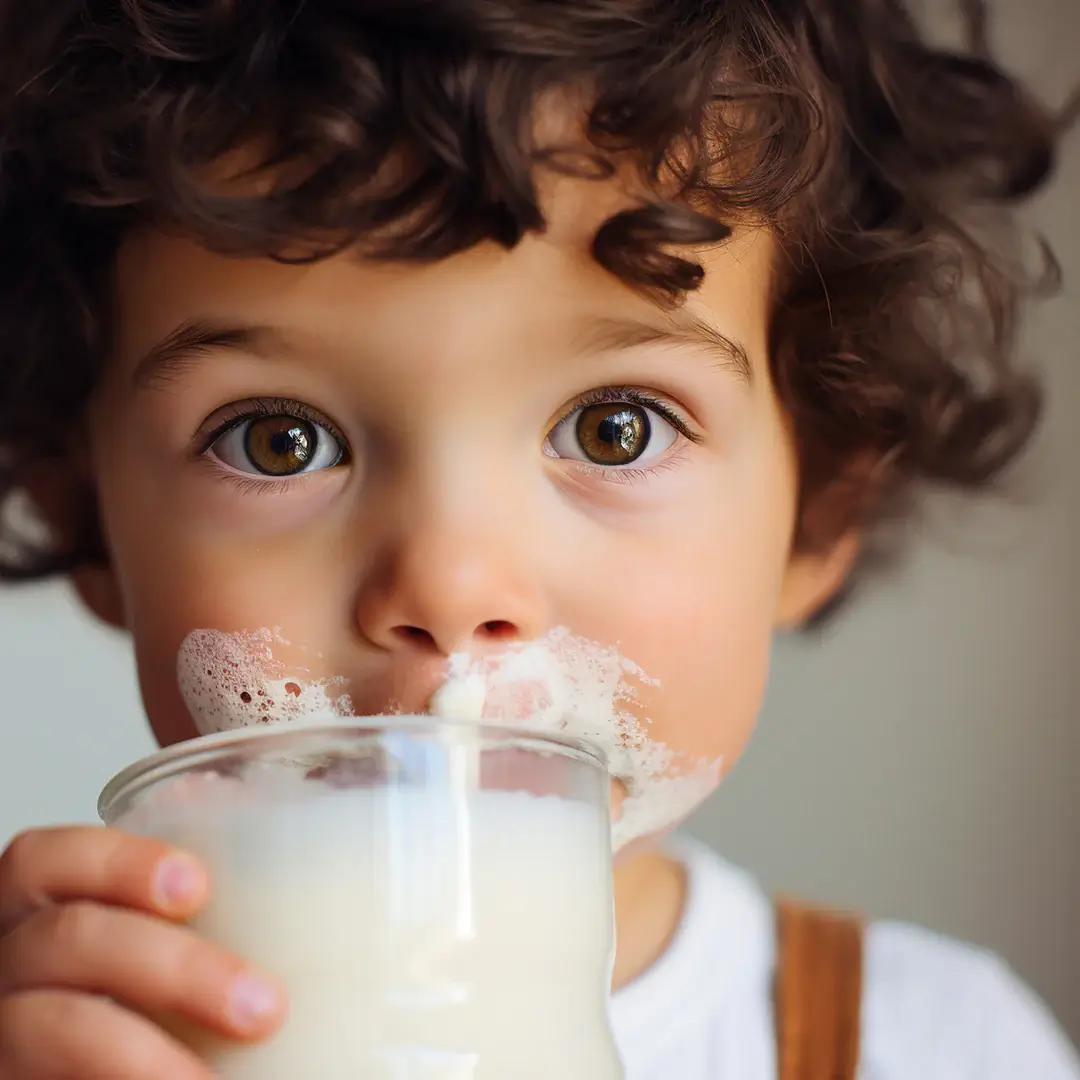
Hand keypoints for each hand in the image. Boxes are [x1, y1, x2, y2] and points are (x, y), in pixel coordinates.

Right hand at [0, 826, 284, 1078]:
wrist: (111, 1068)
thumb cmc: (144, 1004)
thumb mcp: (153, 941)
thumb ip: (181, 900)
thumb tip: (245, 816)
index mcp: (40, 913)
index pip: (45, 858)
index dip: (115, 861)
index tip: (198, 886)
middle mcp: (8, 967)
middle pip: (68, 937)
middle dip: (176, 966)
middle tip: (264, 1008)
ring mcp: (2, 1036)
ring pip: (54, 1024)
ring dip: (145, 1053)